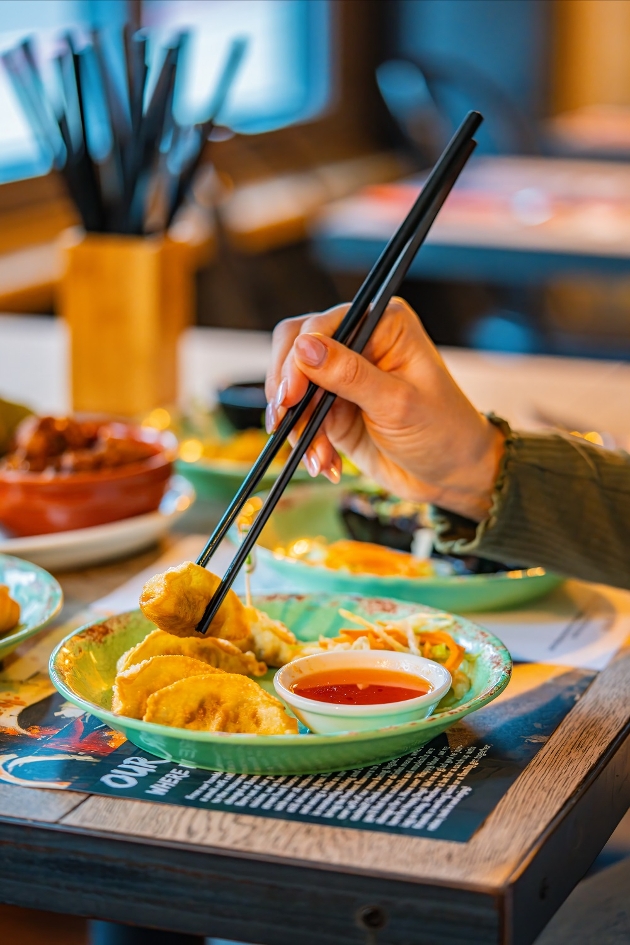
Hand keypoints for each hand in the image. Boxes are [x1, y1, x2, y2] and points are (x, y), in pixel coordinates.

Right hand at [265, 298, 503, 521]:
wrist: (451, 475)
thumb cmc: (443, 432)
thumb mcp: (398, 404)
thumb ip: (350, 374)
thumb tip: (305, 346)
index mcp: (383, 323)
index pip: (321, 325)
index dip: (297, 357)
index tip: (290, 395)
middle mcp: (360, 342)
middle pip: (295, 349)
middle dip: (287, 391)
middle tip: (283, 423)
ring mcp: (343, 376)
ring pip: (293, 388)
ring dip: (298, 426)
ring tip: (319, 460)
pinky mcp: (334, 407)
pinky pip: (302, 417)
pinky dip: (307, 442)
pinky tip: (326, 464)